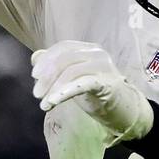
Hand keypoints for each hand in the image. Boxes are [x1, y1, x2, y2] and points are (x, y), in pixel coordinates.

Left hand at [31, 41, 153, 143]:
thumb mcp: (73, 77)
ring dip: (53, 89)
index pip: (63, 48)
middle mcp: (97, 53)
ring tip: (44, 104)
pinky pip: (82, 84)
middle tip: (36, 93)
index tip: (34, 75)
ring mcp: (104, 67)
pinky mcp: (107, 83)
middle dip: (46, 77)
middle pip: (65, 59)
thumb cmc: (96, 92)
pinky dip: (64, 92)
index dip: (46, 59)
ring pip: (71, 72)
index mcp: (89, 48)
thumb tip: (36, 57)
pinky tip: (53, 101)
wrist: (124, 110)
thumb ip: (56, 66)